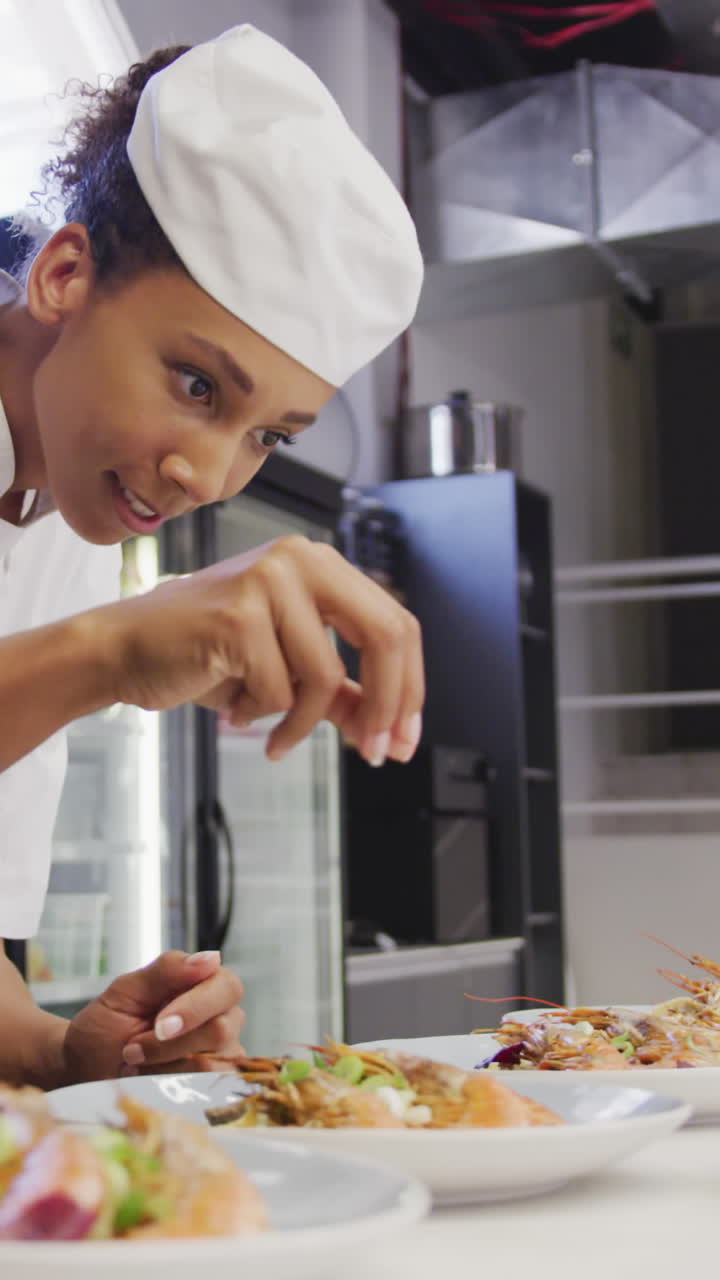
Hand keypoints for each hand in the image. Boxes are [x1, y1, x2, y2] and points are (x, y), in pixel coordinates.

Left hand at [61, 950, 244, 1083]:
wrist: (85, 1070)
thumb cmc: (106, 1025)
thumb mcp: (126, 991)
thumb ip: (167, 970)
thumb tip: (210, 959)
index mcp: (206, 985)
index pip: (227, 988)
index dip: (196, 1008)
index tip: (160, 1025)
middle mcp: (223, 1018)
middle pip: (221, 1031)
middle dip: (169, 1045)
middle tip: (132, 1049)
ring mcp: (222, 1057)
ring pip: (211, 1067)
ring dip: (163, 1069)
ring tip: (136, 1065)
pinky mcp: (213, 1090)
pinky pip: (204, 1094)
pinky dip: (167, 1091)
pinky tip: (147, 1083)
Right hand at [96, 537, 423, 766]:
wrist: (125, 650)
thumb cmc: (205, 655)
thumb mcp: (287, 673)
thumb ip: (341, 693)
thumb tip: (389, 728)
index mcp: (320, 564)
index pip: (397, 624)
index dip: (410, 688)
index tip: (403, 739)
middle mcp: (300, 559)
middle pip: (384, 637)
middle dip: (387, 707)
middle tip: (376, 754)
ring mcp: (269, 580)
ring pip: (326, 676)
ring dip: (301, 724)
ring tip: (274, 737)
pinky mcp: (240, 613)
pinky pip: (280, 691)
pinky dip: (263, 718)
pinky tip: (234, 713)